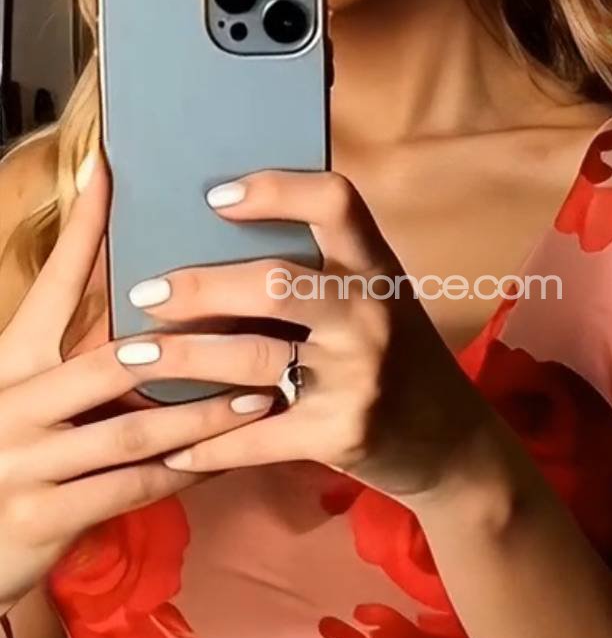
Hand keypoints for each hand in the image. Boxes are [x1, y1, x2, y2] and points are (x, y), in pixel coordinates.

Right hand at [0, 153, 276, 611]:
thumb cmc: (9, 457)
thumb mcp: (23, 394)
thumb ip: (67, 353)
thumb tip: (134, 295)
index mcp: (10, 362)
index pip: (52, 286)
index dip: (82, 231)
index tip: (113, 173)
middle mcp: (14, 403)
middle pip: (112, 362)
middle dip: (188, 347)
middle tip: (254, 324)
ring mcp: (26, 463)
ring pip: (136, 432)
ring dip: (205, 415)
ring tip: (261, 395)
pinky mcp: (46, 516)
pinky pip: (133, 489)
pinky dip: (185, 473)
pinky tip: (227, 461)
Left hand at [119, 167, 497, 503]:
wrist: (453, 445)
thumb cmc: (397, 359)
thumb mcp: (376, 300)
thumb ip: (321, 272)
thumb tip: (214, 237)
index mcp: (378, 268)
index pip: (335, 201)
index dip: (275, 189)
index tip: (215, 196)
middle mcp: (371, 315)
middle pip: (273, 283)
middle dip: (197, 289)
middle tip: (144, 294)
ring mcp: (359, 376)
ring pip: (251, 359)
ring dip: (182, 360)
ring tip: (133, 357)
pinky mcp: (343, 434)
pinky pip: (257, 437)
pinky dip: (207, 445)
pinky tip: (171, 448)